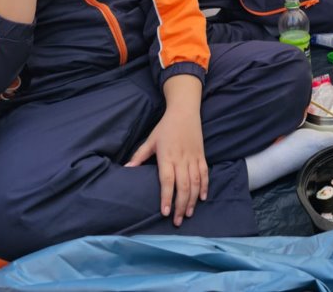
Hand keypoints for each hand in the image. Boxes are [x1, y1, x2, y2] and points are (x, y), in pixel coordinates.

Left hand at [125, 79, 207, 226]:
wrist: (185, 111)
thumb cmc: (165, 127)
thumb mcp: (150, 140)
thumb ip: (139, 155)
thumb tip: (127, 168)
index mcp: (167, 156)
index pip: (167, 181)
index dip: (167, 197)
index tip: (165, 212)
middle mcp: (182, 159)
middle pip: (183, 186)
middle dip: (181, 205)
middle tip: (178, 221)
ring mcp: (193, 158)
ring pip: (195, 183)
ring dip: (193, 200)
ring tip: (189, 213)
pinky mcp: (202, 155)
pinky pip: (205, 174)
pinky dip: (205, 187)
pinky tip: (202, 198)